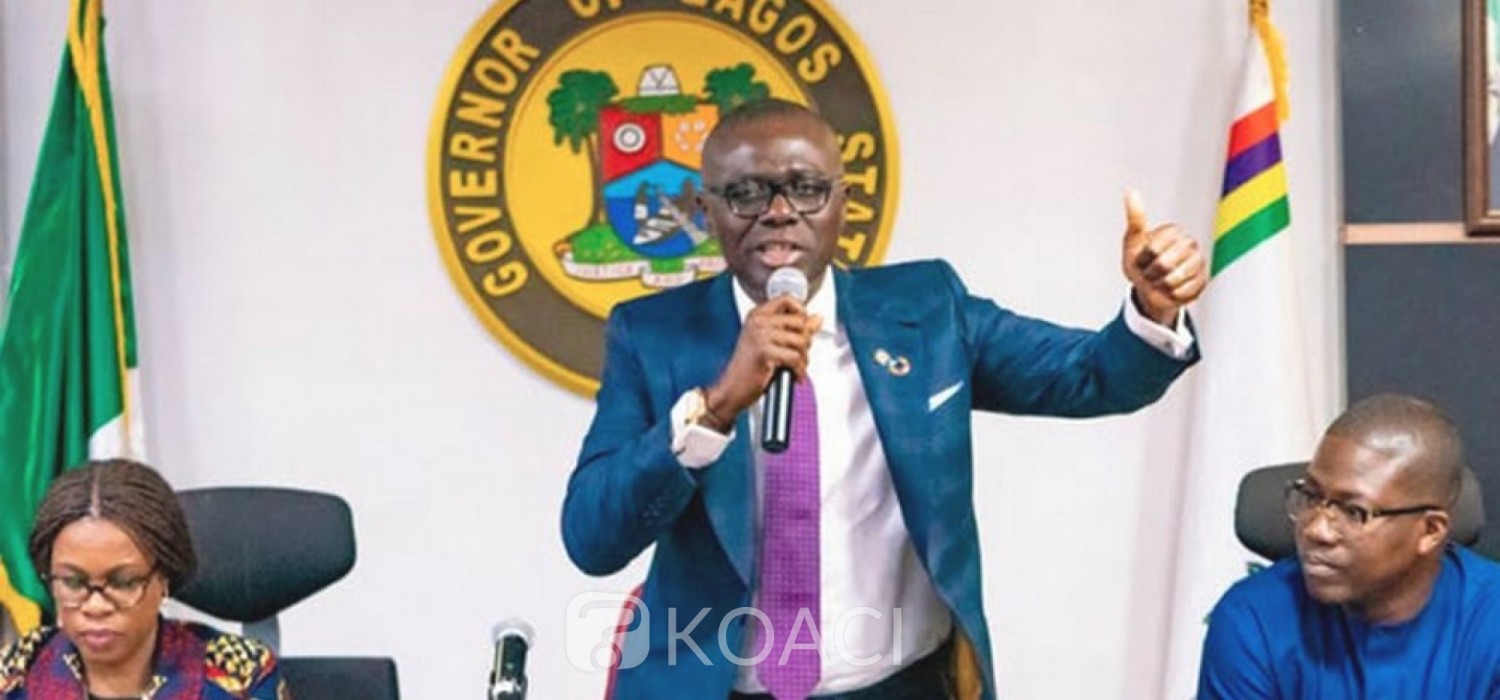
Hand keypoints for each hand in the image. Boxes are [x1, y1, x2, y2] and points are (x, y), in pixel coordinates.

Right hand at [706, 296, 821, 420]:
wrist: (732, 388)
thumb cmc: (749, 368)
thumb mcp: (771, 343)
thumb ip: (794, 329)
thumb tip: (816, 319)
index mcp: (757, 315)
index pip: (787, 299)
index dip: (801, 311)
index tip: (803, 326)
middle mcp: (758, 322)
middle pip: (800, 321)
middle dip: (806, 340)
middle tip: (799, 354)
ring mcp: (760, 335)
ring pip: (801, 340)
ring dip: (804, 358)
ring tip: (796, 366)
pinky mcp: (764, 352)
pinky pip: (795, 357)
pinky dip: (799, 370)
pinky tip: (793, 374)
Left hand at [1121, 189, 1207, 325]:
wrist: (1148, 288)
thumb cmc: (1140, 263)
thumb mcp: (1132, 241)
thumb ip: (1135, 218)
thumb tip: (1131, 191)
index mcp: (1173, 231)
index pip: (1152, 250)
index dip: (1141, 260)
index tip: (1141, 259)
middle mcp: (1190, 243)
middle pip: (1163, 265)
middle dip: (1150, 274)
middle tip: (1149, 273)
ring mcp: (1199, 262)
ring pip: (1174, 280)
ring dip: (1160, 286)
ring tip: (1159, 280)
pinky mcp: (1203, 280)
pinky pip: (1183, 292)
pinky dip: (1171, 295)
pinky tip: (1170, 289)